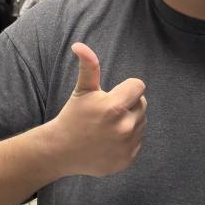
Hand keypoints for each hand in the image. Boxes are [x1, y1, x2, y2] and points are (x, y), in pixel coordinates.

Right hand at [46, 43, 146, 177]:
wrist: (62, 151)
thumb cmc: (73, 116)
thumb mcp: (82, 90)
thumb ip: (88, 67)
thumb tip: (79, 45)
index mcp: (114, 107)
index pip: (138, 86)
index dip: (126, 88)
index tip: (112, 95)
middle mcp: (124, 127)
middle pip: (142, 104)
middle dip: (128, 104)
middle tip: (107, 113)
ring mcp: (127, 145)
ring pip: (142, 122)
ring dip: (129, 121)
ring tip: (108, 126)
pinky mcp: (128, 159)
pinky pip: (138, 141)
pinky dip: (128, 140)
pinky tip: (109, 141)